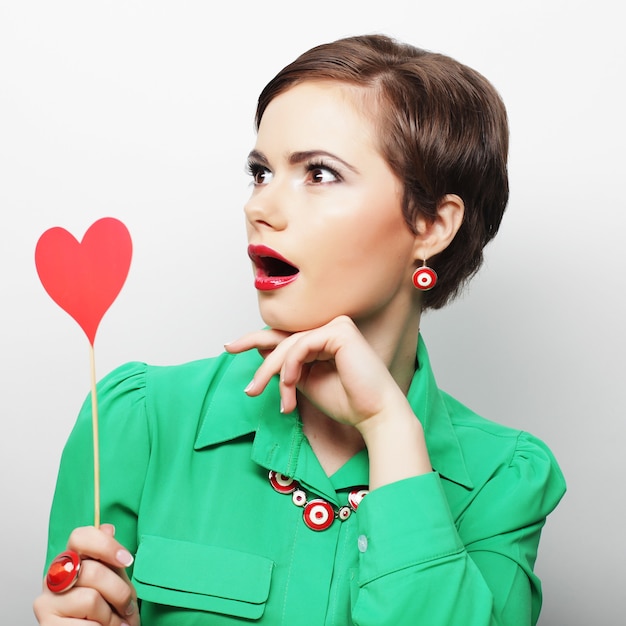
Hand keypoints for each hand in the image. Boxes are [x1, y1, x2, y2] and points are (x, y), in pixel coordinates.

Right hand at [34, 524, 138, 625]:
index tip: (127, 559)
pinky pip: (86, 625)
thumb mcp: (114, 581)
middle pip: (93, 571)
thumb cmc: (106, 610)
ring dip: (111, 617)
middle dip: (120, 592)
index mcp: (71, 560)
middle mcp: (54, 577)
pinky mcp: (47, 624)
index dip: (106, 545)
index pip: (80, 537)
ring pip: (91, 599)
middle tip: (128, 606)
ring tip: (114, 622)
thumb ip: (110, 558)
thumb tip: (107, 528)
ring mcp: (46, 601)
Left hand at [226, 316, 408, 430]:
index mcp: (323, 339)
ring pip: (289, 345)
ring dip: (278, 374)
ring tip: (283, 401)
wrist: (374, 415)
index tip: (230, 347)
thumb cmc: (346, 402)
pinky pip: (301, 345)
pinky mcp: (339, 330)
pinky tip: (291, 385)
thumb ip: (287, 367)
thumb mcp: (305, 382)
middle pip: (283, 339)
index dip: (255, 339)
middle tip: (251, 389)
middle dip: (264, 365)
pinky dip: (291, 366)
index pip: (285, 337)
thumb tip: (261, 352)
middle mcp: (330, 328)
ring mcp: (336, 326)